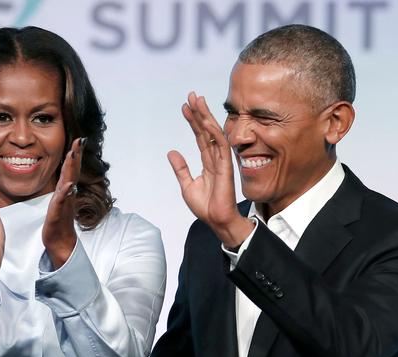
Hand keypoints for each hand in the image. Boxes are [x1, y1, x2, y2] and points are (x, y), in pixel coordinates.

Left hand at [42, 137, 83, 268]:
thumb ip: (64, 188)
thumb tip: (67, 178)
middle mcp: (68, 194)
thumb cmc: (58, 222)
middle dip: (76, 156)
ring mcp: (64, 203)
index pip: (71, 169)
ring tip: (73, 155)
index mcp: (66, 190)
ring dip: (71, 169)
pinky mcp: (57, 213)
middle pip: (72, 172)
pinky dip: (65, 192)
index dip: (75, 154)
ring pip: (68, 183)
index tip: (79, 140)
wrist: (60, 241)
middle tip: (80, 141)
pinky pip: (61, 201)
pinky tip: (68, 184)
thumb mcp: (59, 201)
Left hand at [168, 92, 253, 247]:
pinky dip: (214, 132)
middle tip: (191, 96)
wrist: (216, 220)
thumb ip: (181, 168)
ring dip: (206, 117)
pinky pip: (221, 145)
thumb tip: (171, 152)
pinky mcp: (226, 166)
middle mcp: (215, 158)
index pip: (200, 137)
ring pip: (214, 133)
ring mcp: (221, 161)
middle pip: (206, 131)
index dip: (192, 122)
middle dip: (199, 113)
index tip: (185, 108)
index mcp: (207, 163)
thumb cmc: (205, 206)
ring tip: (197, 101)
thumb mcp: (187, 185)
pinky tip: (206, 121)